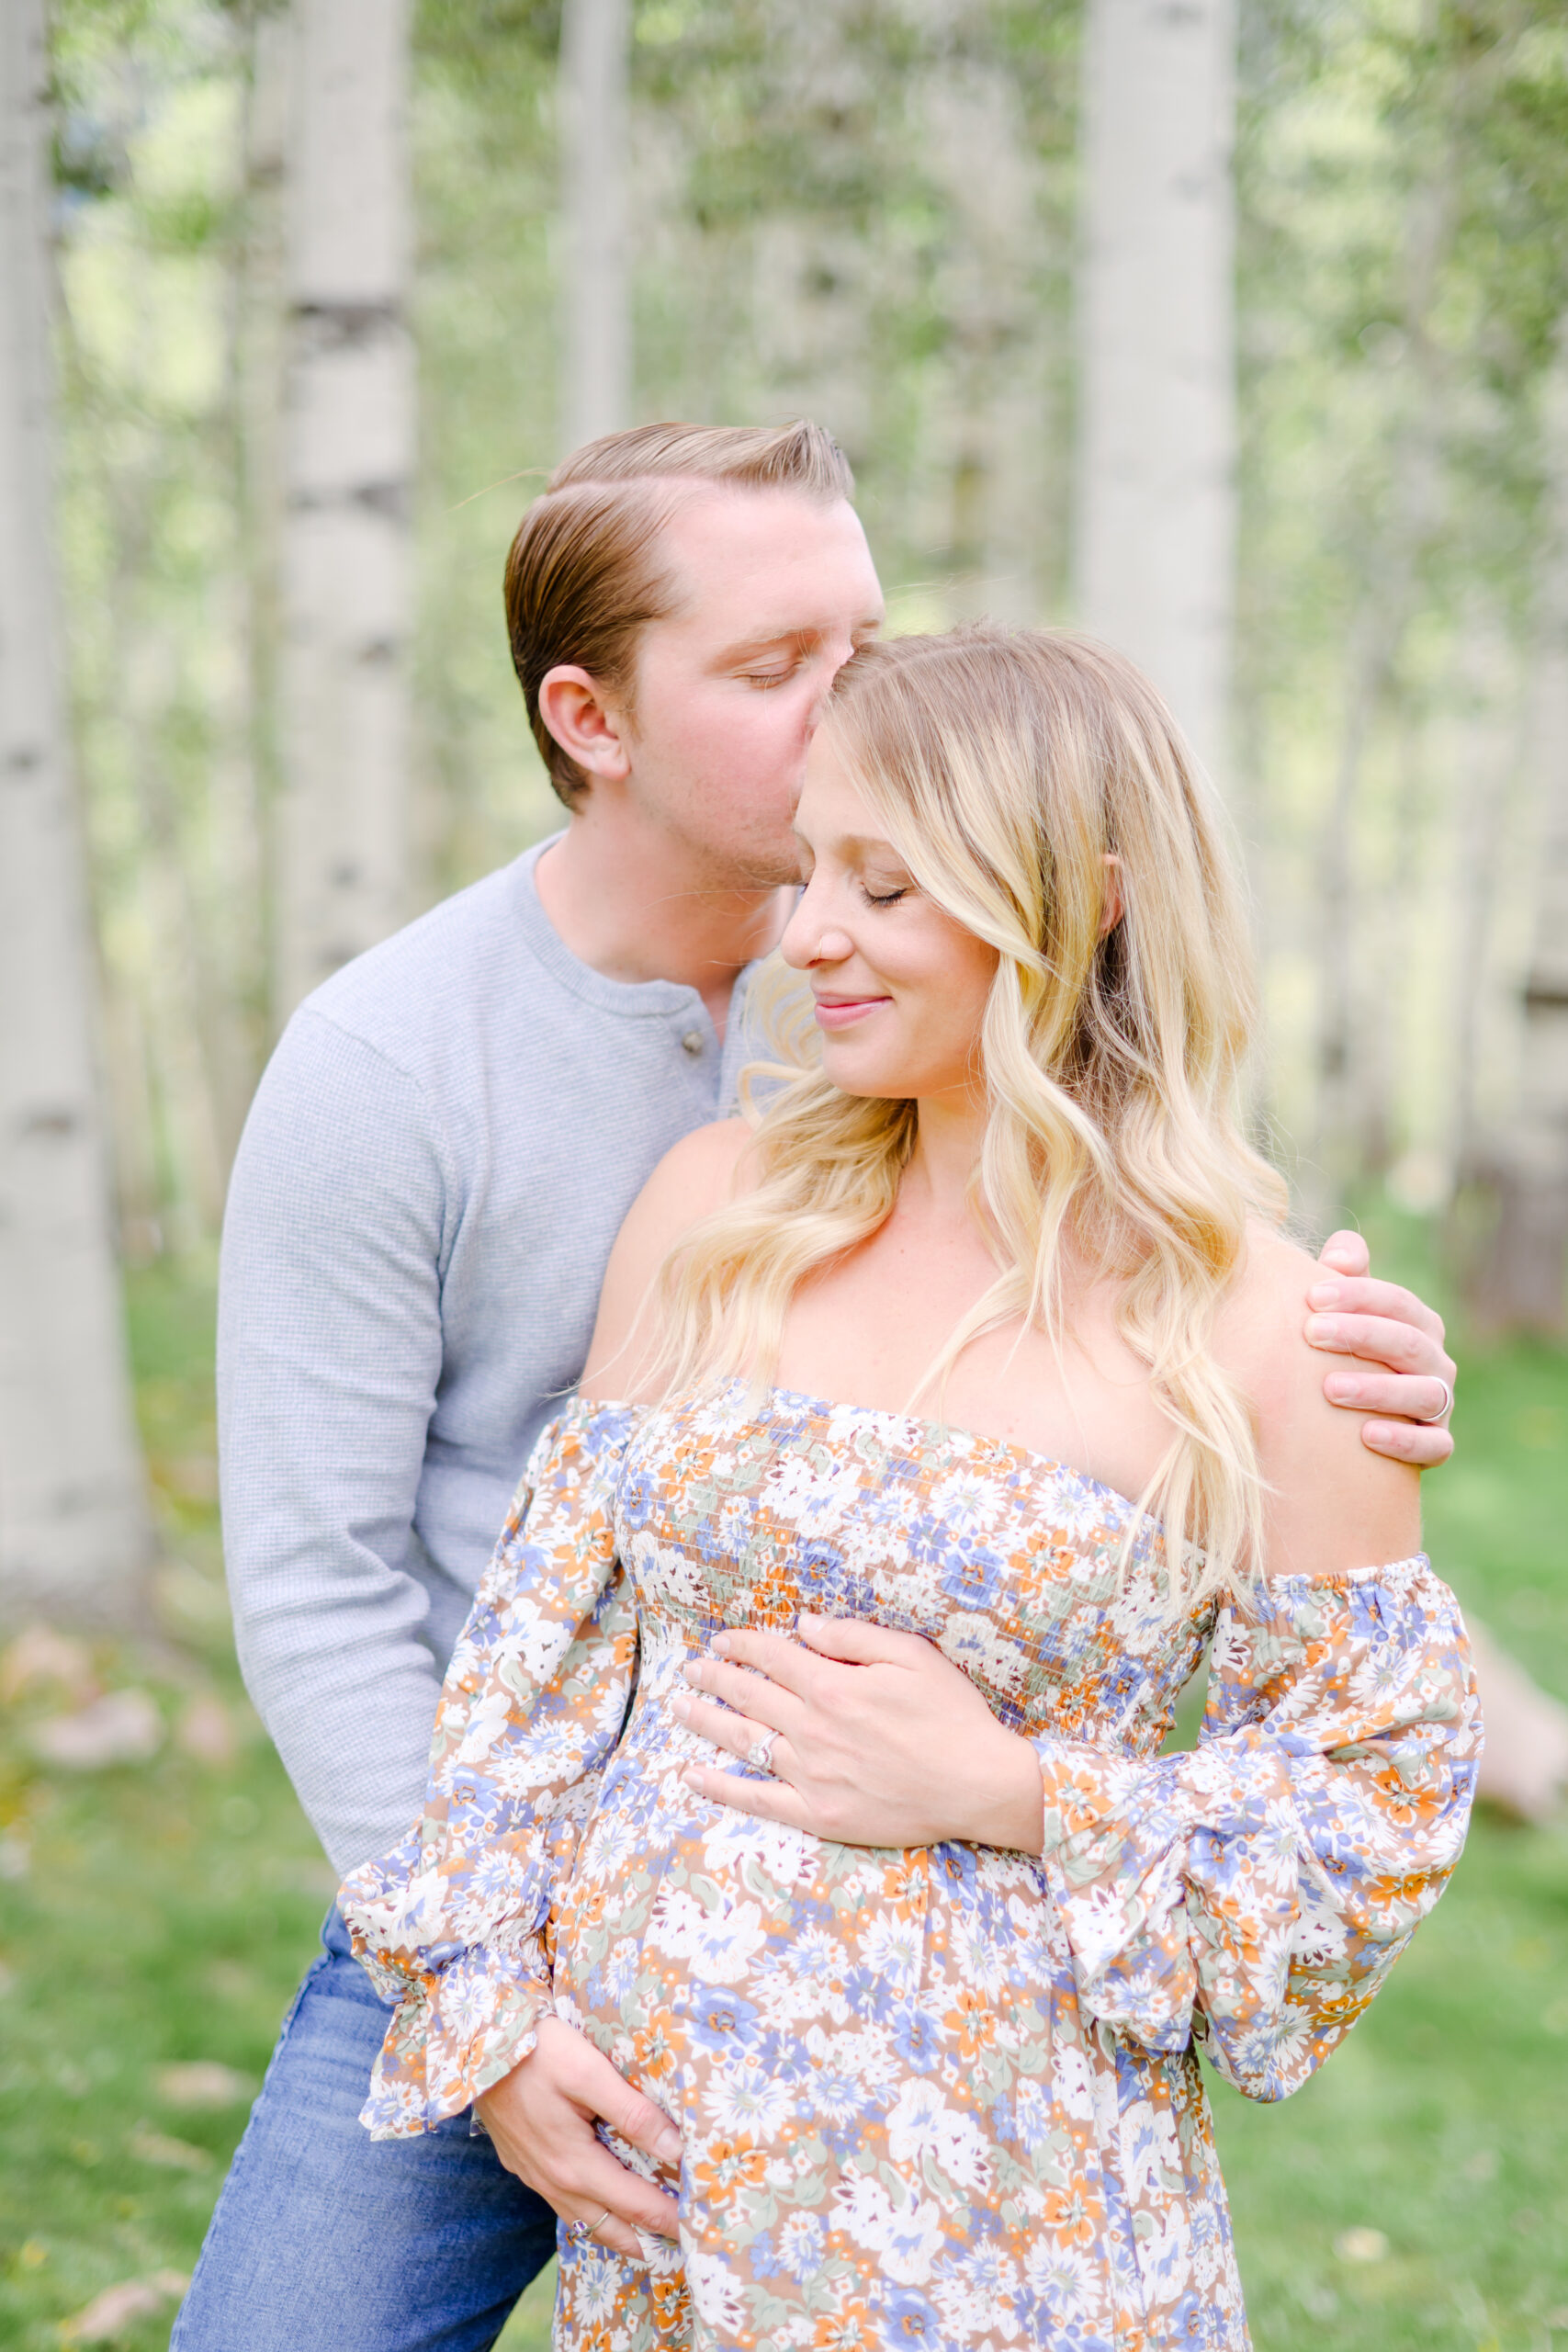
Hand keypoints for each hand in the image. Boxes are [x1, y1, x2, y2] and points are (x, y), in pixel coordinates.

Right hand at [475, 2014, 680, 2260]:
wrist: (474, 2048)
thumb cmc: (537, 2051)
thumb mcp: (589, 2072)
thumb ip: (632, 2112)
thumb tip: (675, 2149)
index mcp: (574, 2165)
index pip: (635, 2205)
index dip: (668, 2219)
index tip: (699, 2230)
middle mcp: (554, 2181)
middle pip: (609, 2227)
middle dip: (645, 2241)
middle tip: (679, 2249)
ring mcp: (534, 2175)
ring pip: (582, 2219)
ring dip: (616, 2232)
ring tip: (645, 2239)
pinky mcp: (522, 2162)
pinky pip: (562, 2203)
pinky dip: (588, 2214)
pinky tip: (597, 2205)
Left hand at [670, 1613, 1043, 1851]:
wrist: (980, 1785)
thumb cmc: (953, 1716)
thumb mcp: (912, 1656)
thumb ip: (853, 1636)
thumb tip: (803, 1624)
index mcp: (834, 1686)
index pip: (773, 1657)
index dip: (742, 1643)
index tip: (721, 1638)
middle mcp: (814, 1729)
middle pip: (749, 1695)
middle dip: (714, 1676)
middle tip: (690, 1667)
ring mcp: (811, 1775)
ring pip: (743, 1740)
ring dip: (704, 1720)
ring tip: (678, 1707)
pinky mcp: (817, 1814)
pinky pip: (756, 1799)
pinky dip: (719, 1786)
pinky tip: (691, 1774)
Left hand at [1308, 1231, 1454, 1468]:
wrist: (1349, 1425)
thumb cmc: (1341, 1353)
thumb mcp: (1340, 1312)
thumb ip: (1344, 1277)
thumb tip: (1342, 1252)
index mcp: (1418, 1324)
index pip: (1396, 1302)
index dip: (1358, 1295)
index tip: (1312, 1296)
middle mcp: (1436, 1362)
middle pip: (1408, 1342)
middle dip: (1361, 1334)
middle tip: (1312, 1332)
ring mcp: (1441, 1405)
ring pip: (1423, 1394)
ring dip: (1377, 1390)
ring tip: (1329, 1388)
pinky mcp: (1436, 1444)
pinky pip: (1434, 1446)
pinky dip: (1405, 1441)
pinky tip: (1367, 1435)